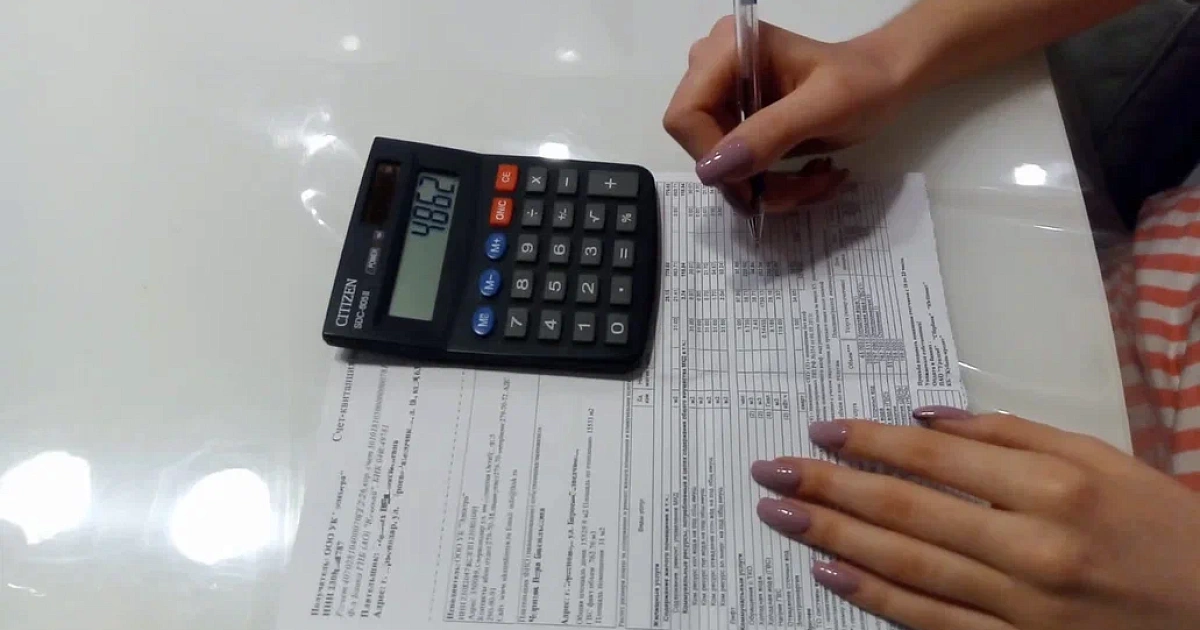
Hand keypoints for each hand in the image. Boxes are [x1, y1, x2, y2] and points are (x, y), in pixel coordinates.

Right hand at [663, 16, 907, 211]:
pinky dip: (772, 184)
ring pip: (720, 167)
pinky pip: (736, 169)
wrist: (885, 82)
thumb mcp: (825, 107)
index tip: (759, 183)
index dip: (714, 158)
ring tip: (816, 181)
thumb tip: (714, 170)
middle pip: (701, 147)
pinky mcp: (735, 123)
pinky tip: (807, 176)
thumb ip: (769, 134)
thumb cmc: (864, 83)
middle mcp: (713, 70)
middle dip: (750, 180)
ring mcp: (723, 99)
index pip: (685, 116)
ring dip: (769, 188)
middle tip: (803, 187)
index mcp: (727, 49)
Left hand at [751, 409, 1199, 629]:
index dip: (870, 443)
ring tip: (782, 516)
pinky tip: (831, 575)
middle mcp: (1033, 548)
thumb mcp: (1099, 459)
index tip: (821, 431)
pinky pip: (933, 622)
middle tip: (772, 470)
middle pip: (908, 513)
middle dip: (830, 489)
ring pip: (909, 567)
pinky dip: (877, 597)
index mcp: (1056, 488)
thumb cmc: (1158, 526)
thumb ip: (1010, 435)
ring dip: (836, 539)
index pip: (936, 462)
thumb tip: (923, 419)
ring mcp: (1022, 607)